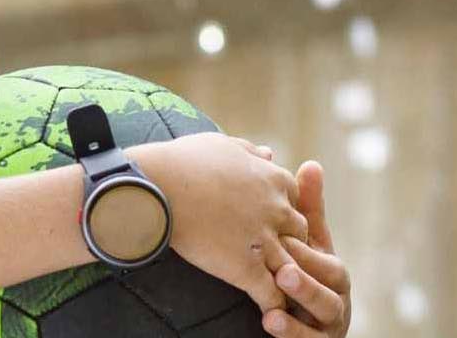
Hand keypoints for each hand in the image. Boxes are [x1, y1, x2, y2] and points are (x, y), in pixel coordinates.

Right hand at [132, 133, 307, 314]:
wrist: (156, 186)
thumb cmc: (182, 161)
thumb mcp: (222, 145)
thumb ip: (250, 152)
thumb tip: (268, 154)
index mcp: (273, 179)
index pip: (294, 200)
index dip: (281, 212)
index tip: (268, 220)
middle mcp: (277, 210)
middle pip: (299, 233)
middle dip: (289, 243)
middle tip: (273, 254)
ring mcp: (265, 241)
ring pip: (292, 267)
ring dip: (287, 279)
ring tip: (281, 290)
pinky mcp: (247, 269)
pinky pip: (272, 294)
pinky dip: (273, 305)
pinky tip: (268, 311)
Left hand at [264, 160, 350, 337]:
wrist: (296, 324)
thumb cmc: (302, 275)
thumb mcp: (304, 245)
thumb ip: (307, 211)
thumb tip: (311, 163)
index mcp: (331, 266)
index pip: (323, 250)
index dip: (306, 242)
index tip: (283, 233)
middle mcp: (337, 294)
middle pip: (331, 279)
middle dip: (308, 267)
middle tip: (283, 261)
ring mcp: (329, 322)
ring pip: (325, 309)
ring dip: (304, 297)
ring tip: (281, 285)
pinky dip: (292, 331)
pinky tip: (270, 321)